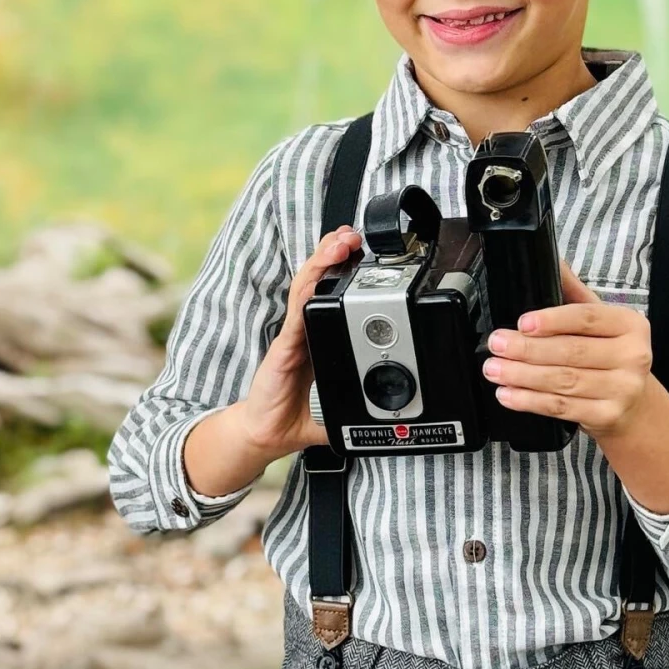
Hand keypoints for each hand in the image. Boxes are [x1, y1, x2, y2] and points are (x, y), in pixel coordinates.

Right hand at [239, 225, 361, 459]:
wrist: (267, 434)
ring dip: (321, 262)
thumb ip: (368, 399)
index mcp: (320, 335)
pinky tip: (314, 279)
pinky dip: (305, 295)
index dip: (344, 266)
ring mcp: (293, 336)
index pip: (331, 290)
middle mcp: (305, 329)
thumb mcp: (345, 403)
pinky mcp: (283, 350)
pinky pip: (295, 317)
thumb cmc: (300, 413)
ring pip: (306, 288)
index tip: (362, 247)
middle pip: (318, 279)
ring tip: (338, 242)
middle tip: (353, 233)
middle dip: (334, 251)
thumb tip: (400, 405)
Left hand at [482, 259, 652, 439]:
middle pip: (571, 351)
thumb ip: (573, 293)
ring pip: (563, 381)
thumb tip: (550, 259)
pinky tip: (509, 394)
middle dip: (527, 349)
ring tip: (495, 369)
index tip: (522, 322)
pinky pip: (562, 408)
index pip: (586, 318)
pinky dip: (530, 401)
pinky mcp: (607, 416)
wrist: (636, 407)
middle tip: (497, 344)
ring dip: (522, 376)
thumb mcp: (601, 322)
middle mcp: (633, 356)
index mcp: (630, 325)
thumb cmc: (612, 356)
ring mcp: (622, 389)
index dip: (552, 320)